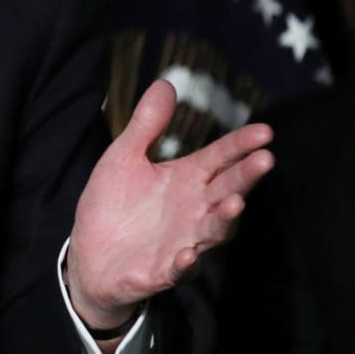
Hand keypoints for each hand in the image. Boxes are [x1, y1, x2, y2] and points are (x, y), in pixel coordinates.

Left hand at [66, 79, 273, 329]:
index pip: (221, 157)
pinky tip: (187, 256)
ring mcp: (184, 241)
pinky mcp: (164, 271)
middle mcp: (194, 209)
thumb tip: (166, 82)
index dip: (241, 144)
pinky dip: (186, 265)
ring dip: (225, 219)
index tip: (265, 131)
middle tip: (265, 159)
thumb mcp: (123, 158)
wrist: (89, 256)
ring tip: (234, 203)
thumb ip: (146, 125)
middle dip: (246, 176)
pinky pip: (181, 271)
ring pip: (215, 230)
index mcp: (187, 179)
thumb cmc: (113, 204)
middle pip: (228, 189)